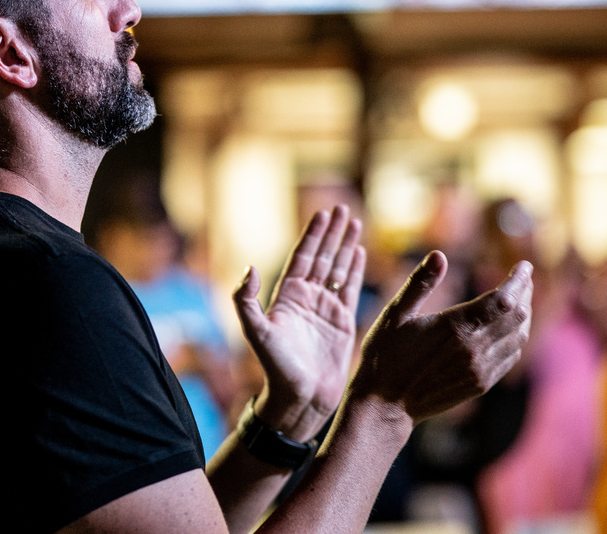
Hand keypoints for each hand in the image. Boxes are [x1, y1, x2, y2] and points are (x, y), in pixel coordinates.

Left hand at [233, 205, 365, 440]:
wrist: (300, 398)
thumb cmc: (275, 367)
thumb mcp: (256, 332)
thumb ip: (246, 300)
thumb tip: (248, 268)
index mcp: (287, 296)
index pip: (303, 257)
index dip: (313, 235)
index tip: (322, 213)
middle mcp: (306, 298)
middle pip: (322, 257)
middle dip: (332, 233)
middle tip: (343, 208)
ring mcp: (325, 309)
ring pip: (338, 269)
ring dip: (346, 246)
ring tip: (355, 223)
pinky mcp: (342, 322)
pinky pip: (350, 290)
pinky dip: (355, 270)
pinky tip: (360, 252)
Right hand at [350, 251, 531, 425]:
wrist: (385, 405)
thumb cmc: (385, 355)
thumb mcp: (395, 313)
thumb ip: (420, 283)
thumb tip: (439, 254)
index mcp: (455, 327)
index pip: (504, 299)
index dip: (519, 280)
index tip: (524, 265)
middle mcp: (474, 350)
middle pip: (518, 316)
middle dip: (524, 293)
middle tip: (521, 278)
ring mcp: (480, 370)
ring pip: (518, 338)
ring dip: (522, 315)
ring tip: (517, 298)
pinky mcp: (480, 384)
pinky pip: (510, 357)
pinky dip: (515, 338)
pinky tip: (506, 328)